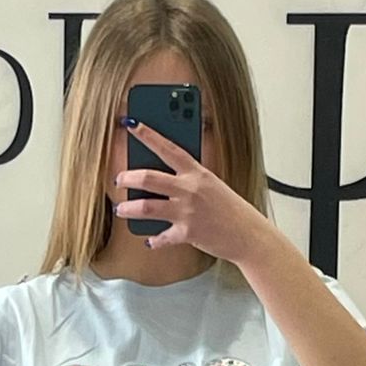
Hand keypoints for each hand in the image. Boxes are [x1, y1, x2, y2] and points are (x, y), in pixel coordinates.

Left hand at [113, 119, 271, 265]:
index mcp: (197, 172)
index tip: (132, 125)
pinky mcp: (187, 233)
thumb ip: (188, 179)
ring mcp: (187, 211)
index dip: (148, 135)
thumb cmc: (229, 208)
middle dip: (128, 177)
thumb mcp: (211, 184)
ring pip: (147, 207)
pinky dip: (153, 240)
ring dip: (128, 208)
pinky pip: (162, 237)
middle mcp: (190, 189)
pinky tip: (148, 240)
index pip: (168, 148)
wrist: (246, 233)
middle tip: (119, 180)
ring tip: (120, 209)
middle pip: (149, 178)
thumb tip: (161, 178)